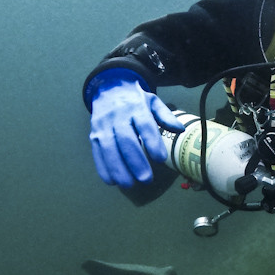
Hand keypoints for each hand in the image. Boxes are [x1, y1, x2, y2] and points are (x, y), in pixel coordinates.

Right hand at [88, 71, 183, 186]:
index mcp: (136, 107)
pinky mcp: (94, 135)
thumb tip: (180, 129)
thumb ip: (166, 116)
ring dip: (118, 169)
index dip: (152, 142)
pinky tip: (112, 181)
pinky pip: (97, 153)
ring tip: (129, 184)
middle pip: (126, 140)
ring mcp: (103, 126)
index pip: (145, 125)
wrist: (108, 89)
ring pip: (109, 149)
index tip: (161, 159)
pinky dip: (103, 168)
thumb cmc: (135, 100)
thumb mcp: (153, 102)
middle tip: (146, 179)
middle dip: (135, 162)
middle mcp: (118, 117)